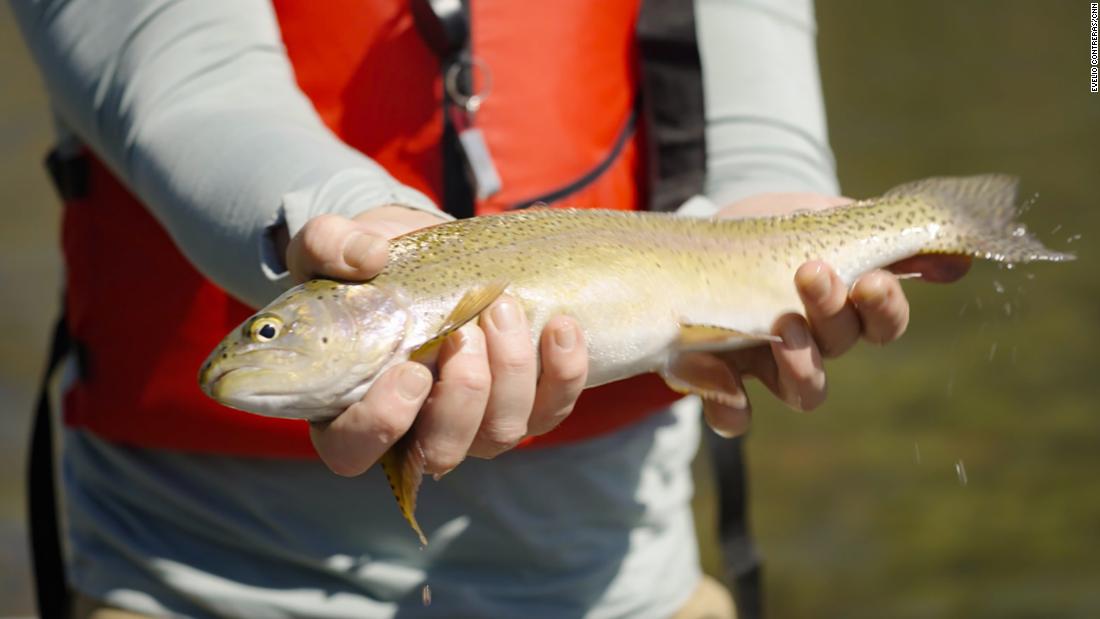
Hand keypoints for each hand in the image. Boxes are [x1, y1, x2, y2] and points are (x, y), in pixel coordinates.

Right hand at [281, 207, 588, 476]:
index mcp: (347, 410)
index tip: (412, 372)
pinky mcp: (523, 406)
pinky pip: (552, 410)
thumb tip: (366, 255)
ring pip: (501, 433)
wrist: (421, 259)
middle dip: (464, 392)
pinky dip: (563, 373)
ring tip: (503, 308)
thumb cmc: (361, 268)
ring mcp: (473, 425)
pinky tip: (560, 326)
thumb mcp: (328, 249)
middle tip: (465, 329)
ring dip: (511, 373)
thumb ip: (328, 245)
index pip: (355, 451)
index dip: (383, 424)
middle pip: (443, 450)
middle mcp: (413, 432)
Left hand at [699, 192, 970, 436]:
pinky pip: (731, 415)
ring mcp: (767, 364)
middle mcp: (814, 344)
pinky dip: (729, 406)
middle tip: (811, 273)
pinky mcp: (715, 375)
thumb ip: (885, 235)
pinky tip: (718, 378)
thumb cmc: (778, 230)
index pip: (884, 323)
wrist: (705, 233)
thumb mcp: (826, 218)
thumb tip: (958, 261)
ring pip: (805, 391)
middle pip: (841, 346)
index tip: (873, 280)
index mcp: (846, 309)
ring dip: (802, 364)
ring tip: (785, 325)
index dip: (886, 309)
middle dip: (832, 312)